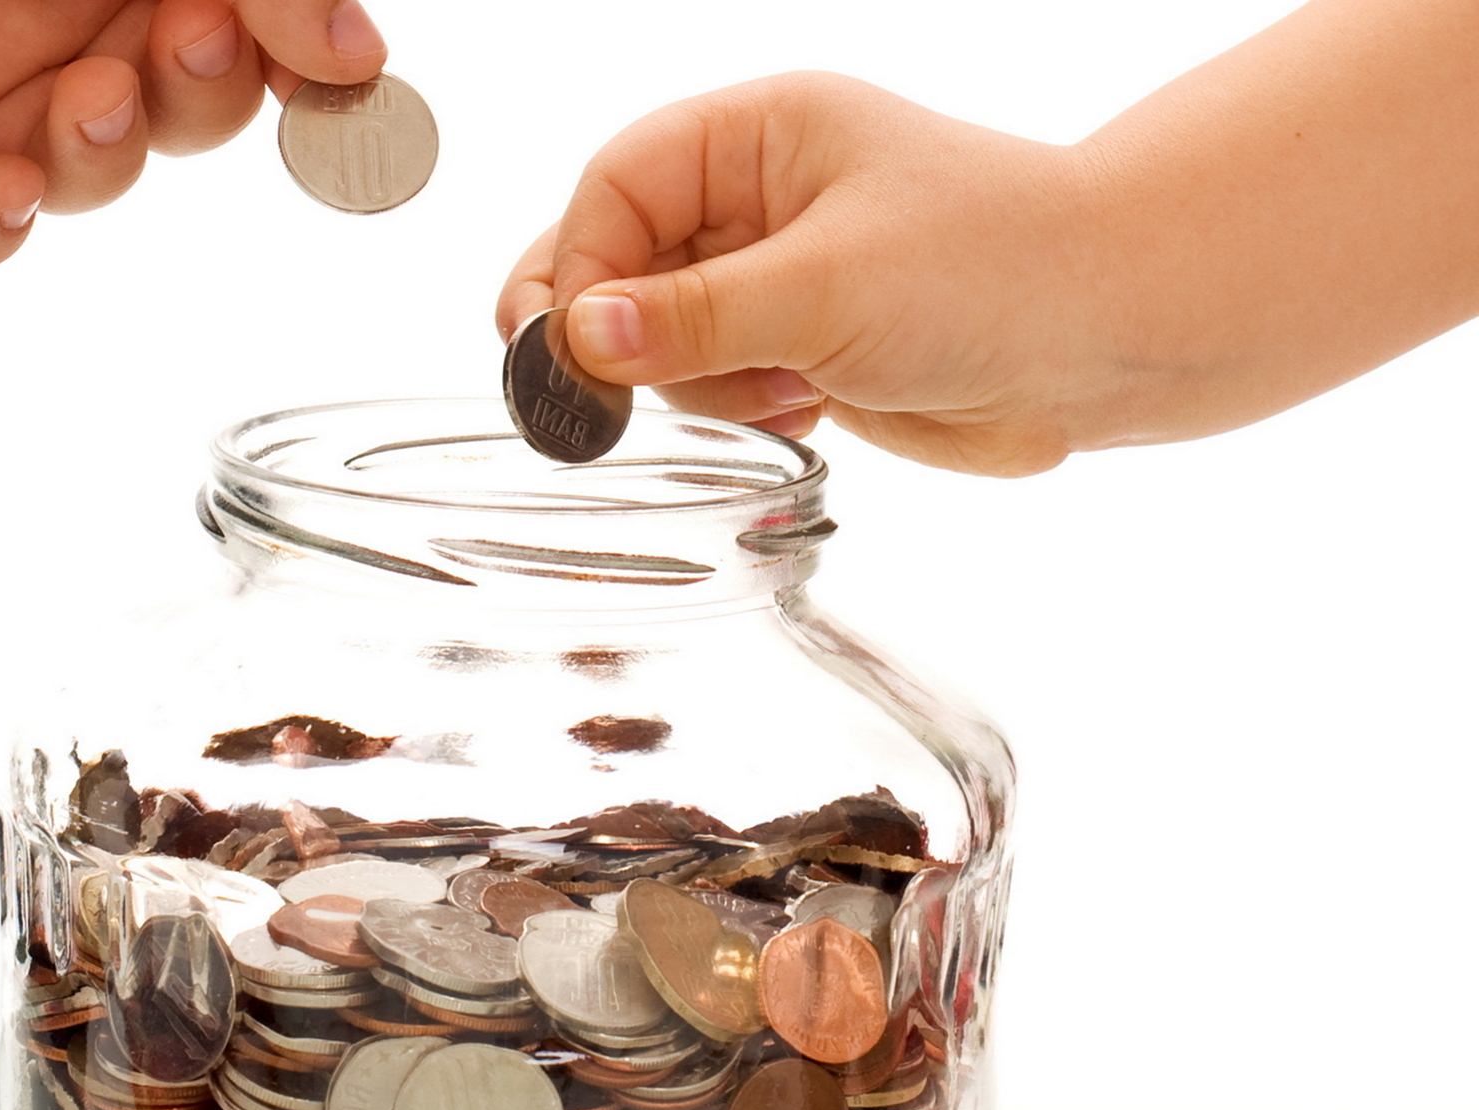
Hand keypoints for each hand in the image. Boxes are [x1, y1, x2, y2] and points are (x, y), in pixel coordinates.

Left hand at [0, 0, 388, 269]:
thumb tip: (358, 59)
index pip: (243, 45)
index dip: (290, 73)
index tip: (337, 74)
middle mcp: (56, 18)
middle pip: (174, 119)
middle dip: (202, 102)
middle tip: (194, 41)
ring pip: (75, 176)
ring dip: (103, 158)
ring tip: (91, 95)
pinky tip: (5, 187)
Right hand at [496, 72, 1113, 475]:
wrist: (1112, 336)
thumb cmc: (993, 268)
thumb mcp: (827, 287)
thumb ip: (692, 318)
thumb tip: (576, 340)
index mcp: (759, 136)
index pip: (616, 185)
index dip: (578, 263)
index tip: (562, 347)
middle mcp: (758, 197)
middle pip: (619, 258)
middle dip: (618, 330)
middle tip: (594, 400)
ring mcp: (778, 275)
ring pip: (660, 334)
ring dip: (696, 380)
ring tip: (781, 388)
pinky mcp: (801, 346)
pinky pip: (715, 382)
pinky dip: (735, 407)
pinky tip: (804, 406)